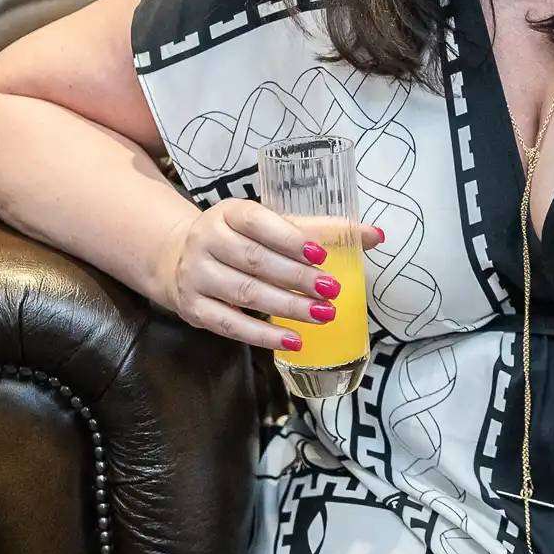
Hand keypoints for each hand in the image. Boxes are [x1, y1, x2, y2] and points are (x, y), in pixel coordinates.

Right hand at [149, 198, 380, 349]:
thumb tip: (375, 235)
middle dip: (297, 278)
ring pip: (245, 293)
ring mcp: (197, 276)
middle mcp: (207, 241)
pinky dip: (263, 334)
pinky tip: (293, 340)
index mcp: (229, 213)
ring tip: (323, 315)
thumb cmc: (239, 239)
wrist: (178, 258)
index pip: (259, 222)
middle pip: (255, 261)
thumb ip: (320, 230)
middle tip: (332, 290)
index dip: (290, 238)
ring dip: (287, 307)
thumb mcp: (271, 226)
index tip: (321, 254)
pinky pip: (231, 324)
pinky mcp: (194, 309)